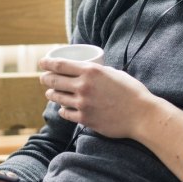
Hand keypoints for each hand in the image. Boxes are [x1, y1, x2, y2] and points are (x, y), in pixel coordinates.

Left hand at [39, 56, 155, 138]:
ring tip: (50, 92)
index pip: (60, 65)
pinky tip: (62, 107)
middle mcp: (84, 86)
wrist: (141, 115)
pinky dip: (62, 109)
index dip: (47, 63)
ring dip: (51, 94)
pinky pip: (66, 113)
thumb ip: (98, 72)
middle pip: (54, 81)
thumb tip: (86, 71)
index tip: (41, 62)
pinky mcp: (85, 119)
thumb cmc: (131, 91)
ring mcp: (83, 104)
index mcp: (91, 71)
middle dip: (45, 78)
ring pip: (57, 97)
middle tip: (43, 78)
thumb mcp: (114, 73)